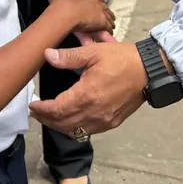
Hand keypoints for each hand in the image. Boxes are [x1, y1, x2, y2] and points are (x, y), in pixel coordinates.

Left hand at [29, 42, 147, 135]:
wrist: (149, 71)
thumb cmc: (122, 60)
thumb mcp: (94, 52)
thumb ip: (69, 57)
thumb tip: (47, 55)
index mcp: (87, 95)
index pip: (57, 109)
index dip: (42, 110)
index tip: (33, 105)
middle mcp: (94, 113)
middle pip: (63, 124)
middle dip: (47, 120)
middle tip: (36, 112)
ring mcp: (104, 121)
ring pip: (75, 131)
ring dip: (59, 126)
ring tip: (49, 117)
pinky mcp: (112, 123)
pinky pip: (88, 131)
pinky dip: (74, 128)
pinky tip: (70, 120)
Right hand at [49, 0, 114, 34]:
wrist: (67, 12)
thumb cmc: (62, 4)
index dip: (98, 2)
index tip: (98, 5)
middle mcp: (97, 2)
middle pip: (105, 7)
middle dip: (105, 12)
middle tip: (105, 17)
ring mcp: (101, 12)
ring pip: (109, 17)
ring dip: (109, 21)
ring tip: (110, 26)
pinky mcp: (103, 23)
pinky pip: (108, 27)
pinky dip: (109, 31)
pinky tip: (109, 34)